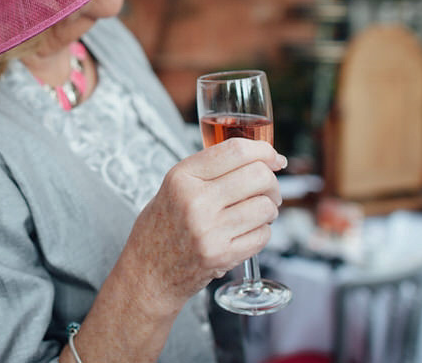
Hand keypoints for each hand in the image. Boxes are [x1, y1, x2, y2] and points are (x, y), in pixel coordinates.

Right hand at [120, 138, 286, 316]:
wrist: (147, 271)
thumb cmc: (163, 224)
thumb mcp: (175, 185)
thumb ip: (211, 169)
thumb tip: (264, 158)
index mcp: (182, 177)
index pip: (236, 150)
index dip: (264, 150)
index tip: (273, 158)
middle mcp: (195, 201)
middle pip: (259, 176)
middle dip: (272, 182)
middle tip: (267, 191)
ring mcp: (209, 230)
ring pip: (266, 207)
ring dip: (268, 209)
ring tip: (254, 214)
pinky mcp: (221, 256)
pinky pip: (263, 235)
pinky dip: (261, 232)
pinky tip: (245, 233)